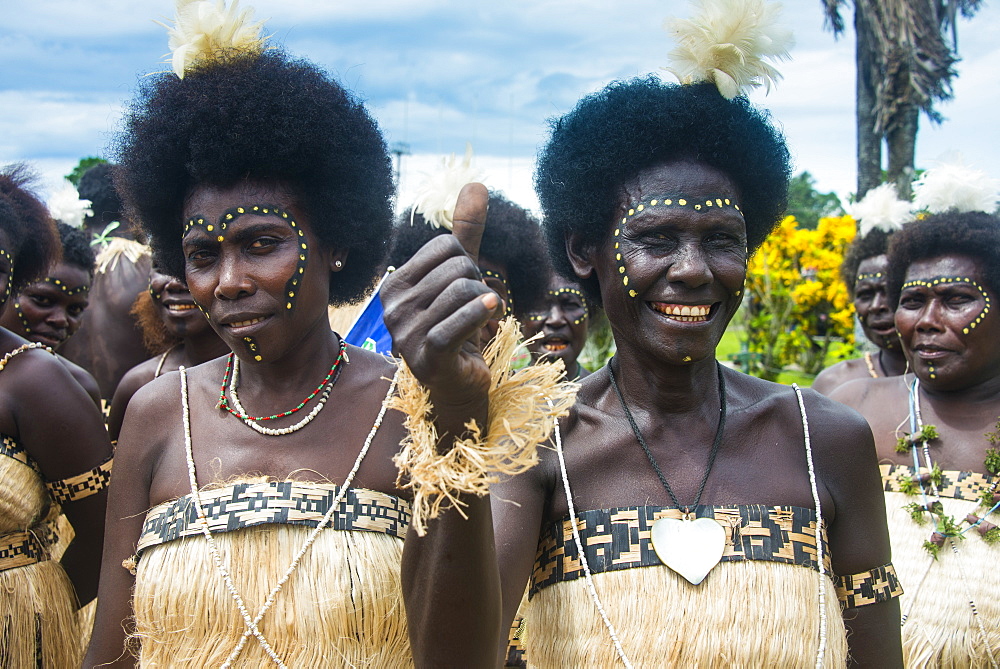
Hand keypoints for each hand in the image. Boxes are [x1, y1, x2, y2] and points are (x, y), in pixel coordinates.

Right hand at [382, 183, 500, 409]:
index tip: (464, 290)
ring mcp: (406, 334)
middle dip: (478, 284)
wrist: (459, 386)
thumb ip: (466, 232)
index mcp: (394, 284)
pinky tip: (493, 309)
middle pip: (457, 267)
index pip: (445, 246)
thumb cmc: (457, 329)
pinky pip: (458, 323)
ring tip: (480, 321)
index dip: (467, 263)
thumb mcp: (461, 277)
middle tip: (474, 309)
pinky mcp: (427, 357)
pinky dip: (482, 312)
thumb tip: (475, 182)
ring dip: (486, 304)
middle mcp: (392, 307)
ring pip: (464, 291)